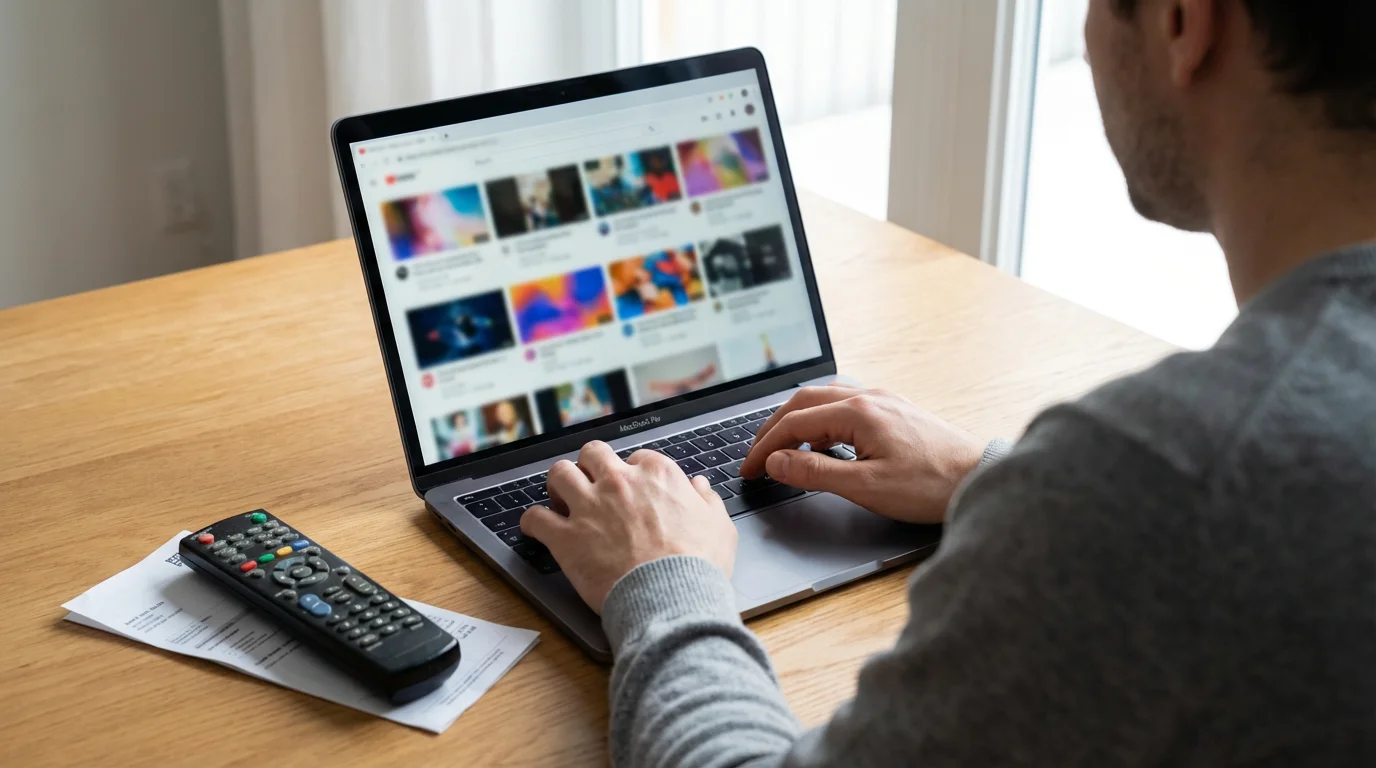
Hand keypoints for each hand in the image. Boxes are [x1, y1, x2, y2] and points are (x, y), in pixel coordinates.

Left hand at [520, 441, 736, 613]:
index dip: (634, 474)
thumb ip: (706, 501)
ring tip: (561, 499)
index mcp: (657, 475)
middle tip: (592, 485)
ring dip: (558, 484)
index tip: (633, 490)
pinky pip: (535, 518)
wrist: (672, 597)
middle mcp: (619, 482)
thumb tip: (699, 487)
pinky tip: (536, 528)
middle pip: (593, 454)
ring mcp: (589, 507)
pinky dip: (532, 522)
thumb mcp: (719, 527)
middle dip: (590, 466)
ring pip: (559, 474)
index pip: (637, 458)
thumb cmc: (699, 566)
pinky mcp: (566, 537)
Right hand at [741, 385, 985, 523]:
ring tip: (783, 449)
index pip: (794, 423)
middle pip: (804, 402)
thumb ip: (816, 473)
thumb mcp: (866, 486)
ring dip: (797, 422)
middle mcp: (869, 397)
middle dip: (774, 429)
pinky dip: (821, 422)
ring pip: (824, 400)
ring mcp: (884, 400)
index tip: (749, 469)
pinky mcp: (895, 411)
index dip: (765, 447)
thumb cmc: (931, 485)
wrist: (982, 477)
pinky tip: (823, 442)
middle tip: (757, 457)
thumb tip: (777, 463)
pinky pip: (845, 406)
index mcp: (858, 412)